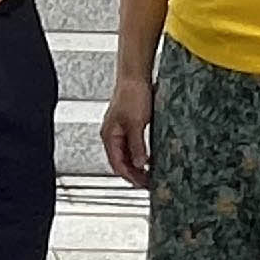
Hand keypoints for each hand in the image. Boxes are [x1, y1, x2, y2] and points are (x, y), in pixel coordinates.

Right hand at [102, 66, 154, 185]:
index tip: (142, 184)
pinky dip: (139, 154)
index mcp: (109, 135)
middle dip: (133, 173)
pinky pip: (131, 145)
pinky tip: (148, 157)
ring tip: (149, 173)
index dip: (129, 176)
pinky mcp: (128, 124)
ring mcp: (120, 130)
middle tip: (148, 182)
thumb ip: (137, 145)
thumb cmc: (132, 95)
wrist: (135, 76)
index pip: (117, 164)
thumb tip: (139, 164)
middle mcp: (112, 134)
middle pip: (120, 161)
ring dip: (136, 165)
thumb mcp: (136, 124)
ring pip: (126, 154)